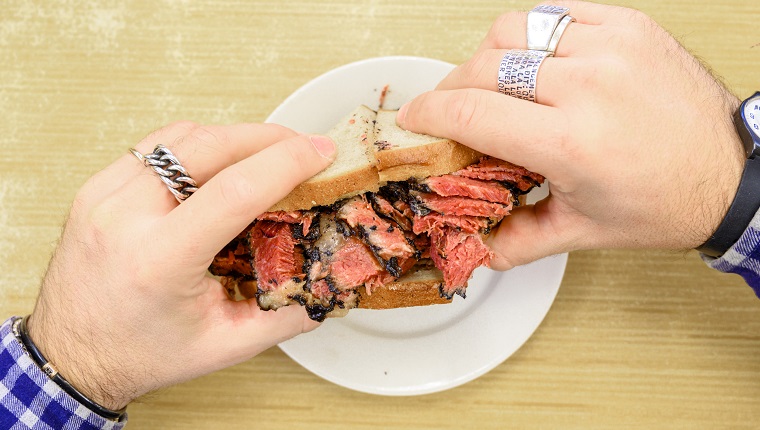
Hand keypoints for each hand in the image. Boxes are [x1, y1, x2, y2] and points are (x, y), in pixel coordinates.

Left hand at [27, 122, 335, 409]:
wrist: (70, 357)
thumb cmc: (140, 353)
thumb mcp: (224, 345)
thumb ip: (286, 316)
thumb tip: (332, 288)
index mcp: (159, 261)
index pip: (236, 189)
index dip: (288, 162)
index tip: (321, 152)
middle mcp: (124, 218)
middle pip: (210, 145)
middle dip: (268, 136)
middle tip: (302, 146)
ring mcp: (103, 196)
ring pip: (181, 136)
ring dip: (232, 135)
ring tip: (266, 151)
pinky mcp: (96, 188)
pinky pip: (155, 145)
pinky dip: (196, 143)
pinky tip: (218, 159)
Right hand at [396, 0, 744, 269]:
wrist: (734, 173)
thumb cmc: (665, 201)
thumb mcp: (583, 232)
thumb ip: (516, 240)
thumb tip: (473, 247)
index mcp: (571, 142)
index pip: (469, 112)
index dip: (427, 113)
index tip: (413, 119)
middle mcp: (588, 86)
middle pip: (482, 68)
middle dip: (451, 89)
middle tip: (451, 110)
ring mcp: (610, 48)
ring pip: (512, 30)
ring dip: (488, 57)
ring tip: (494, 84)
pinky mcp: (628, 26)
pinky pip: (555, 14)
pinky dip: (532, 37)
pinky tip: (536, 64)